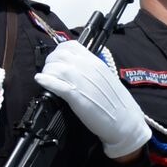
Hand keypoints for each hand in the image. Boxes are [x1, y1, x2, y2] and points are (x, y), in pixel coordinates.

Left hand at [34, 40, 148, 158]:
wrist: (126, 121)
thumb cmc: (116, 103)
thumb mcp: (105, 77)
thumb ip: (90, 70)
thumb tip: (75, 66)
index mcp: (95, 62)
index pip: (71, 46)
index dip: (59, 51)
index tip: (56, 60)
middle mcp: (87, 68)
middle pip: (59, 55)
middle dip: (50, 62)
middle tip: (49, 72)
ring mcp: (81, 81)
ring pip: (55, 67)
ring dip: (47, 72)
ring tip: (46, 78)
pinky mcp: (76, 96)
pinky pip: (57, 84)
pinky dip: (46, 80)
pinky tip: (40, 80)